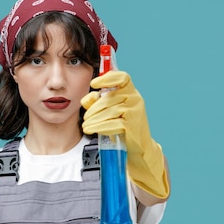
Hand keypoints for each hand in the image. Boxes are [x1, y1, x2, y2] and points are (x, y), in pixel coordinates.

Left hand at [82, 71, 169, 198]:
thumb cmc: (123, 126)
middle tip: (85, 118)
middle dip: (93, 109)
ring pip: (109, 112)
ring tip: (86, 126)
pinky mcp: (132, 125)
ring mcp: (135, 111)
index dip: (107, 78)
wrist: (138, 146)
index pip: (122, 77)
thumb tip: (86, 99)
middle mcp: (135, 99)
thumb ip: (96, 102)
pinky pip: (112, 123)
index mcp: (130, 91)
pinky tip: (91, 129)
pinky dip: (99, 127)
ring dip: (93, 119)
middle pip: (109, 99)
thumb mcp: (109, 111)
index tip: (94, 84)